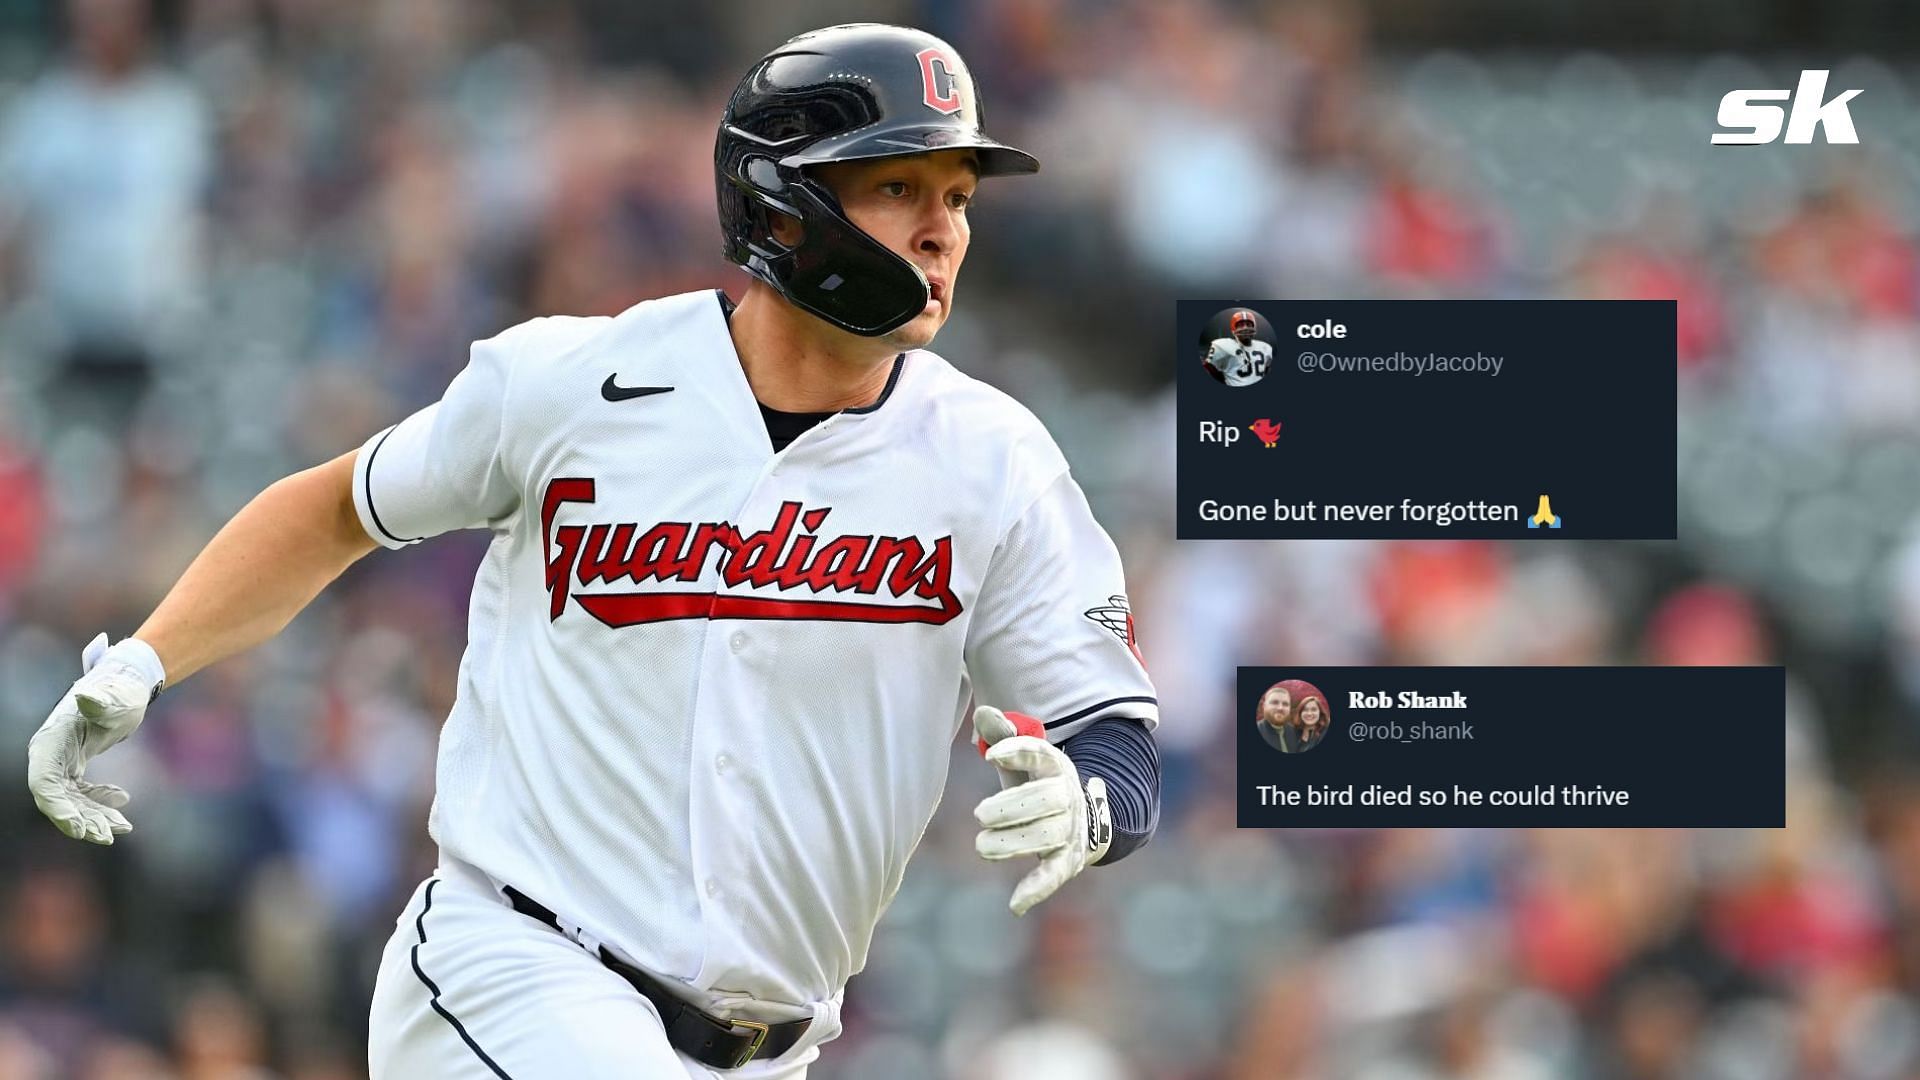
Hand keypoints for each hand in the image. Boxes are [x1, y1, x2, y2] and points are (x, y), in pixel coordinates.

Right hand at [26, 634, 165, 843]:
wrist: (127, 684)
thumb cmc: (120, 689)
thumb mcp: (114, 697)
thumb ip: (99, 701)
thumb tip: (86, 696)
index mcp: (50, 742)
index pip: (43, 783)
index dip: (58, 808)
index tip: (79, 827)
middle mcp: (50, 755)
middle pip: (56, 799)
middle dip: (80, 820)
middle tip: (108, 836)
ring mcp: (61, 761)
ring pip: (70, 801)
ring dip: (93, 817)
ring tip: (122, 827)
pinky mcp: (75, 766)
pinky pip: (81, 794)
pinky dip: (100, 803)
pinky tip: (123, 802)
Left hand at [971, 705, 1111, 915]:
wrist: (1084, 818)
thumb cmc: (1036, 784)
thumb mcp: (1022, 761)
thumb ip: (1002, 735)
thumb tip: (983, 712)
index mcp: (1054, 766)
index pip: (1040, 754)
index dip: (1018, 752)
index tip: (993, 755)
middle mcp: (1067, 796)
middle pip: (1046, 800)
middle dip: (1012, 807)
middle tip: (979, 814)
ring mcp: (1070, 829)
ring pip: (1047, 836)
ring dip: (1014, 843)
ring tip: (981, 846)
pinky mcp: (1068, 860)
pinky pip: (1055, 875)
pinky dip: (1037, 889)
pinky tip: (1015, 904)